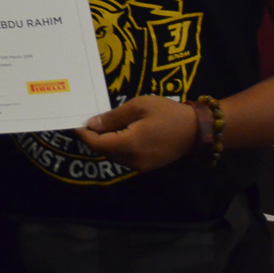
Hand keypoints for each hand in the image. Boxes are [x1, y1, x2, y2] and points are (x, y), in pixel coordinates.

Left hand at [75, 96, 197, 171]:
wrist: (197, 130)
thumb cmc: (167, 113)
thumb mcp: (139, 106)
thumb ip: (114, 117)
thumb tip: (92, 124)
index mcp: (129, 145)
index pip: (97, 144)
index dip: (84, 134)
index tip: (76, 123)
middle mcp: (132, 161)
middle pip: (103, 151)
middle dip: (93, 138)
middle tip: (88, 121)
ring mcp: (140, 166)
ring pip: (113, 156)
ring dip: (105, 143)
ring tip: (103, 125)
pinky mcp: (147, 166)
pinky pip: (124, 158)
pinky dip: (117, 146)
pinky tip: (119, 133)